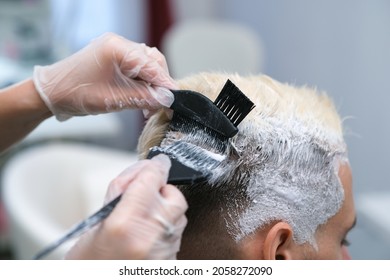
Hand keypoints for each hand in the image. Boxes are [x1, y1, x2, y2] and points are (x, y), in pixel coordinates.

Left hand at [33, 33, 176, 120]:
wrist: (52, 93)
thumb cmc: (75, 94)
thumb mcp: (112, 100)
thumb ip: (142, 99)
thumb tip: (166, 100)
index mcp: (116, 48)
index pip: (151, 64)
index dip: (165, 83)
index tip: (175, 98)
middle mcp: (118, 44)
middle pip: (152, 61)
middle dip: (159, 84)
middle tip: (162, 105)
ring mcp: (116, 49)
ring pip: (146, 65)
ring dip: (152, 85)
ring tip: (151, 105)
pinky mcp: (114, 58)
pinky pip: (136, 68)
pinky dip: (143, 83)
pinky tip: (143, 98)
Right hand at [65, 154, 187, 259]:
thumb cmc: (89, 265)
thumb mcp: (94, 225)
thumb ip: (120, 195)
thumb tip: (142, 174)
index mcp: (126, 225)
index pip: (150, 181)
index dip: (154, 167)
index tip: (158, 162)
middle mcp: (150, 237)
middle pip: (175, 197)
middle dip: (163, 191)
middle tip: (146, 196)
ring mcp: (165, 252)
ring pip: (179, 216)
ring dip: (165, 211)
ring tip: (144, 219)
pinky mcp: (173, 262)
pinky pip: (177, 234)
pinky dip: (166, 229)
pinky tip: (149, 235)